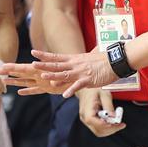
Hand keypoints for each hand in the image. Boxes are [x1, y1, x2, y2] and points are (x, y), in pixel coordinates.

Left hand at [1, 48, 119, 97]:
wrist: (115, 61)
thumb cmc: (103, 60)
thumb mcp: (88, 58)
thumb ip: (80, 60)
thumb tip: (78, 57)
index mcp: (73, 59)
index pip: (56, 57)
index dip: (44, 55)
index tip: (33, 52)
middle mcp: (75, 65)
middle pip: (57, 65)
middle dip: (44, 65)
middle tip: (32, 64)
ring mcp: (81, 72)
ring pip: (65, 75)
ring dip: (54, 77)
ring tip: (44, 78)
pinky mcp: (88, 80)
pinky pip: (78, 85)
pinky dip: (71, 90)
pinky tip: (64, 94)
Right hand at [79, 88, 125, 137]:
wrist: (85, 88)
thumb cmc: (93, 89)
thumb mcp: (104, 94)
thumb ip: (109, 105)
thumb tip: (114, 117)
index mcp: (87, 110)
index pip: (97, 124)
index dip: (109, 126)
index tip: (118, 123)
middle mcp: (84, 118)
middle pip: (98, 131)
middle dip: (111, 129)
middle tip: (120, 124)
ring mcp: (85, 120)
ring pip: (98, 132)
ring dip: (109, 130)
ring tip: (116, 122)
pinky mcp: (88, 121)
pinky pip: (98, 129)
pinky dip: (106, 127)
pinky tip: (111, 121)